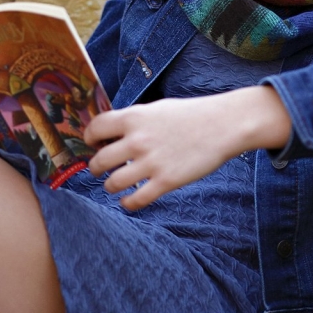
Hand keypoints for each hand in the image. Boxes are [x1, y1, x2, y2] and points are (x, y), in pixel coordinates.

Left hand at [84, 86, 291, 210]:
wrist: (223, 125)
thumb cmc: (192, 115)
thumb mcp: (156, 109)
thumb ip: (133, 121)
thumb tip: (112, 134)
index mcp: (134, 118)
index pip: (95, 129)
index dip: (90, 139)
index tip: (93, 145)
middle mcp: (137, 141)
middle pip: (99, 161)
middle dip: (96, 168)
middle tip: (100, 169)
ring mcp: (151, 163)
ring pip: (113, 183)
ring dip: (110, 186)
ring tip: (114, 185)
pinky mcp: (165, 182)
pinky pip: (135, 200)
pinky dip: (127, 203)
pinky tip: (128, 201)